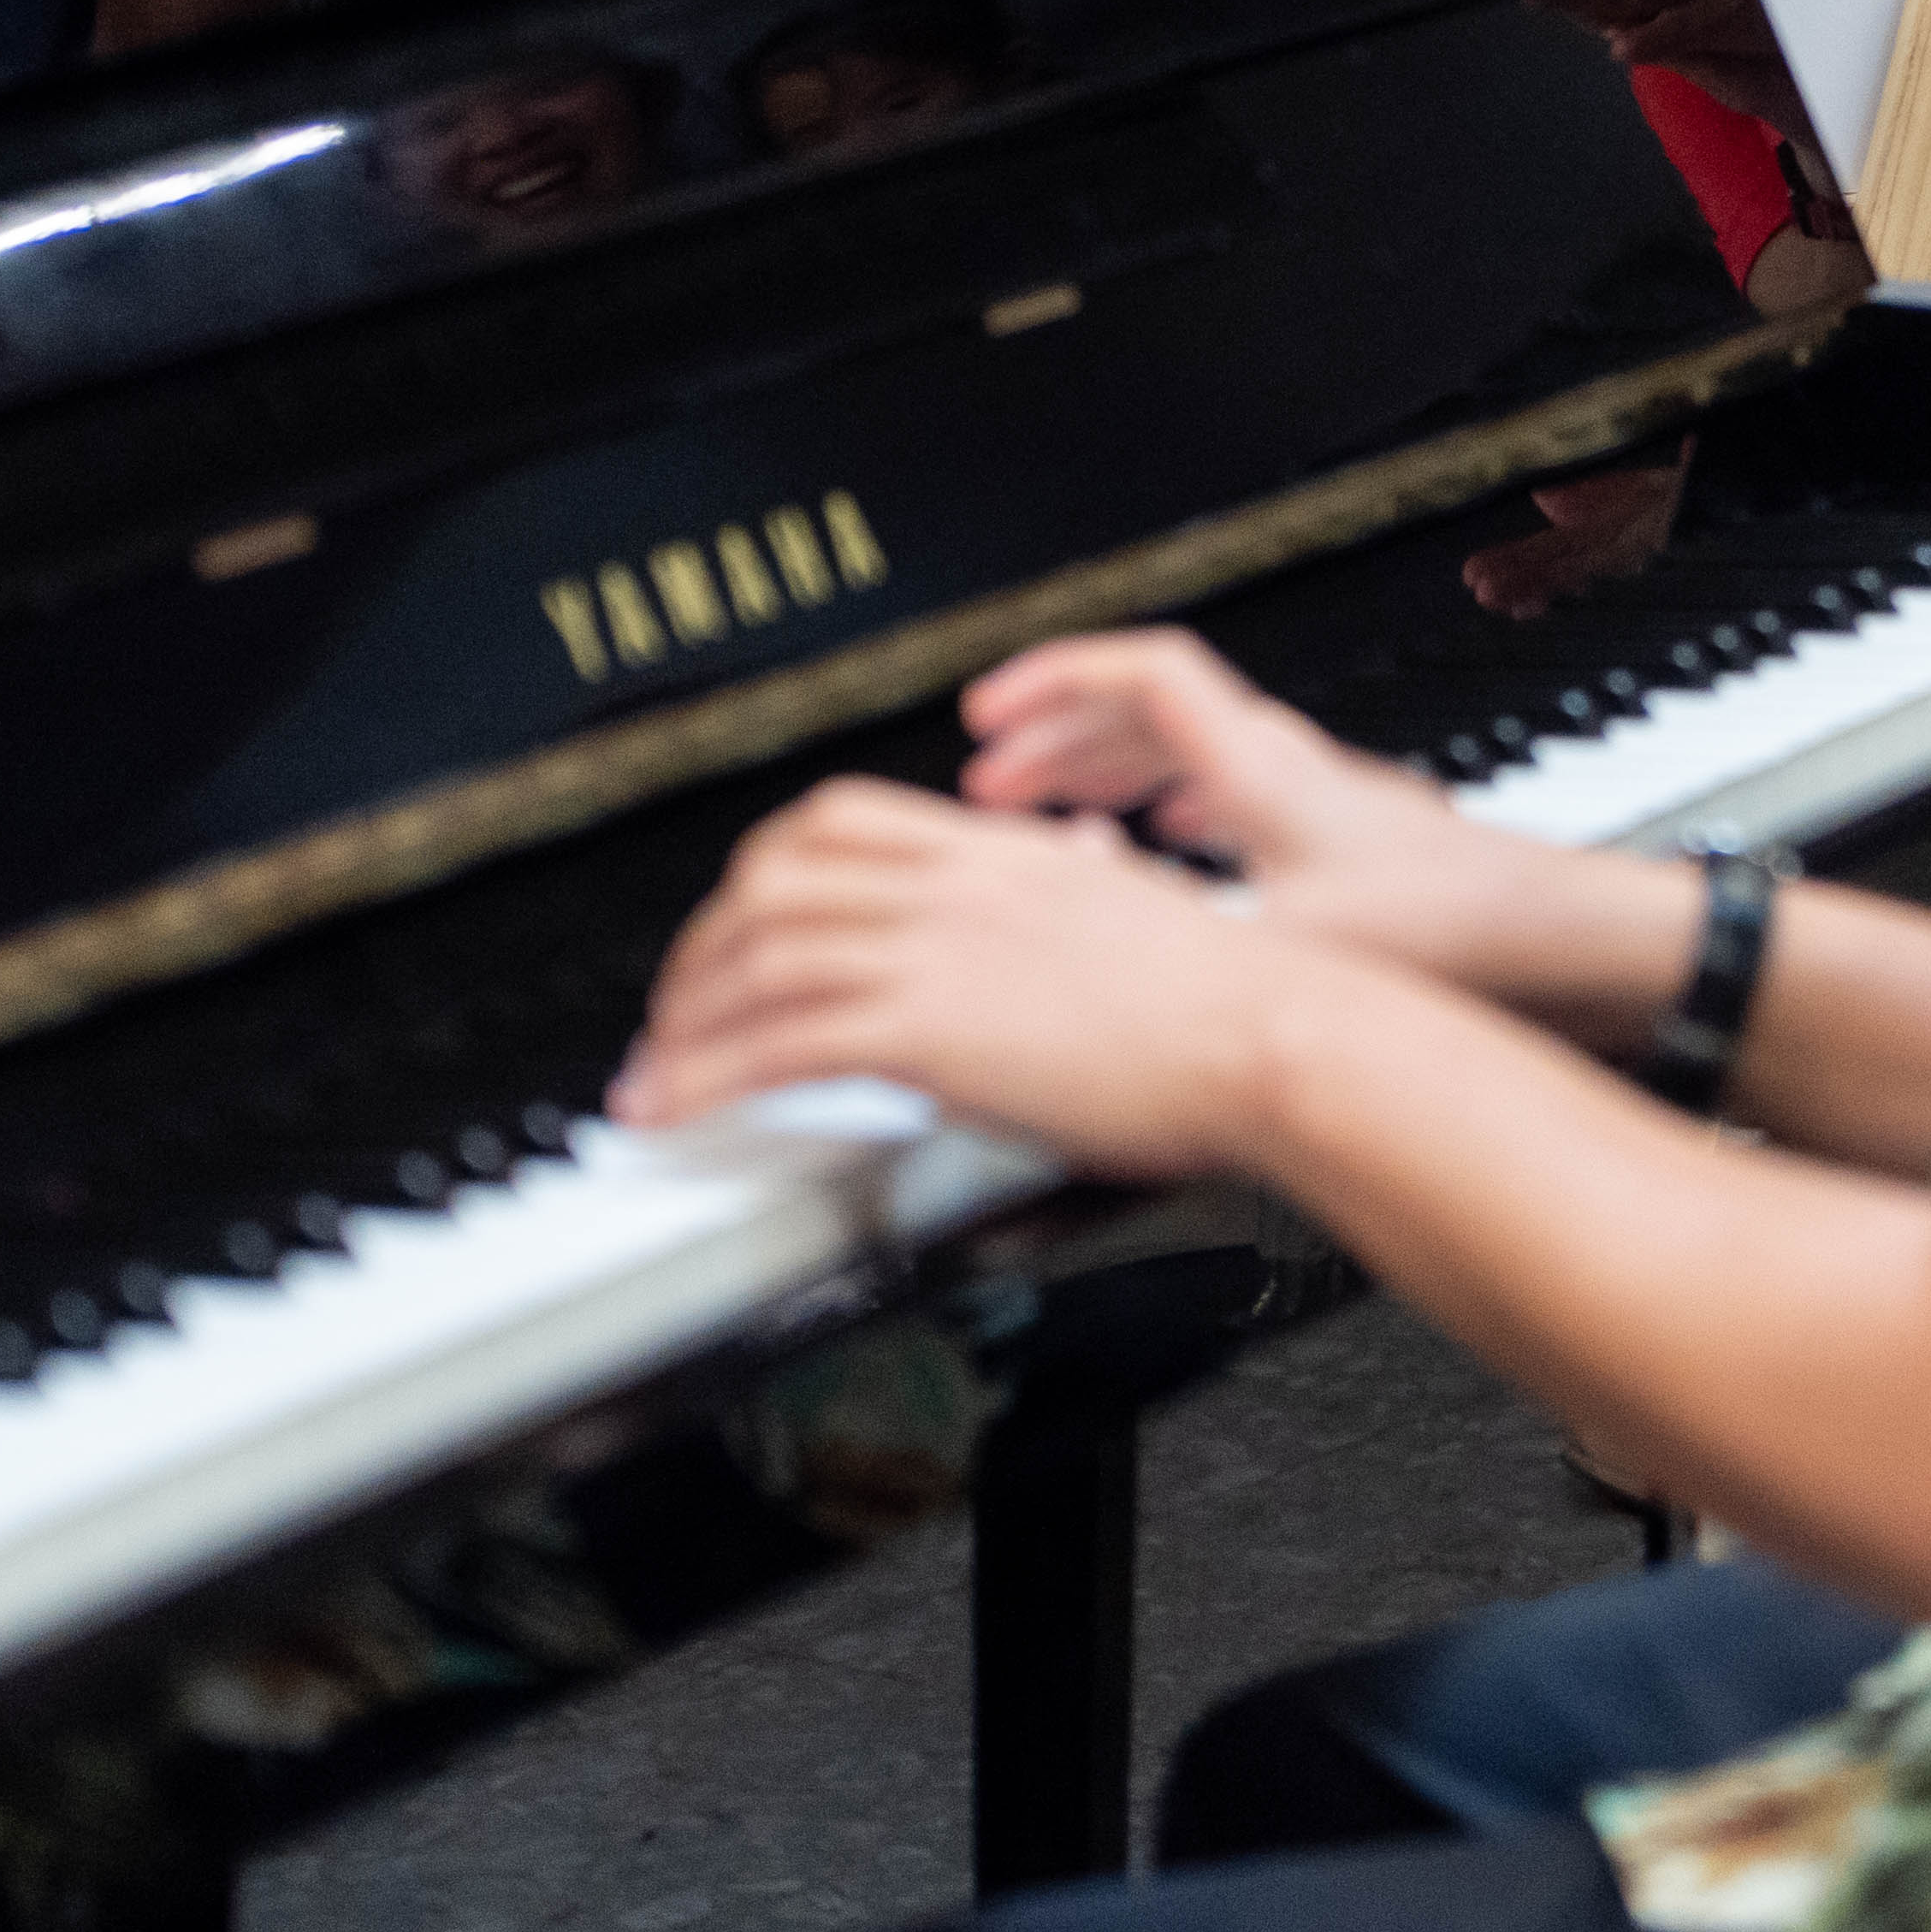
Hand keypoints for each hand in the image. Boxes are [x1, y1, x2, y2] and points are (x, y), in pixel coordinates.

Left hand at [610, 774, 1313, 1177]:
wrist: (1273, 1036)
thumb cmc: (1232, 997)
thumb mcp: (1137, 907)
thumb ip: (1084, 880)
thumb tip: (1072, 863)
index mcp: (1003, 852)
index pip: (838, 823)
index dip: (760, 873)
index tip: (736, 927)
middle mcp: (959, 886)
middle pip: (773, 882)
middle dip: (701, 947)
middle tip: (677, 1007)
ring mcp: (940, 952)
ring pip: (758, 959)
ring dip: (684, 1021)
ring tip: (657, 1074)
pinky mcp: (930, 1030)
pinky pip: (775, 1046)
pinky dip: (703, 1078)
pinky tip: (675, 1108)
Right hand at [954, 627, 1549, 993]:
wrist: (1562, 939)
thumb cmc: (1453, 931)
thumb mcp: (1292, 946)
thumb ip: (1186, 944)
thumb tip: (1091, 953)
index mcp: (1263, 772)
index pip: (1146, 672)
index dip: (1057, 678)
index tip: (989, 710)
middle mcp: (1289, 770)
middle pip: (1156, 713)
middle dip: (1064, 737)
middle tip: (996, 777)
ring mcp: (1319, 802)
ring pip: (1194, 754)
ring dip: (1116, 771)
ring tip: (1058, 810)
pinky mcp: (1345, 843)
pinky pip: (1237, 798)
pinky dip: (1180, 807)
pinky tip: (1171, 842)